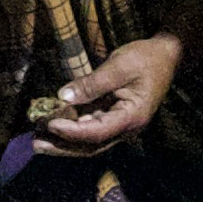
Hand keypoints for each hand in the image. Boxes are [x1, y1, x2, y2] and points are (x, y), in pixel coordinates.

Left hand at [35, 35, 182, 153]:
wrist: (166, 55)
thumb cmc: (146, 58)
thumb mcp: (119, 66)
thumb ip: (92, 83)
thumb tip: (63, 97)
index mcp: (132, 117)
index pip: (98, 132)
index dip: (72, 131)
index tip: (51, 124)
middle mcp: (126, 127)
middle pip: (91, 145)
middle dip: (63, 146)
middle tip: (36, 145)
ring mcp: (120, 123)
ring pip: (89, 140)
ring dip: (64, 140)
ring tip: (38, 137)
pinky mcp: (113, 116)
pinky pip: (90, 127)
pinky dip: (71, 127)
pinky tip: (52, 123)